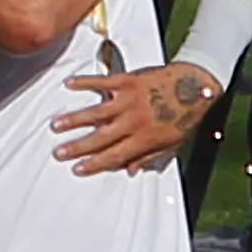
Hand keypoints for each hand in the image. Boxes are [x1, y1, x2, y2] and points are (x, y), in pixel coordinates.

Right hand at [58, 60, 212, 175]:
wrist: (195, 85)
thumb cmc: (184, 115)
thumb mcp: (171, 143)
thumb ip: (149, 157)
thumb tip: (130, 171)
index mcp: (144, 138)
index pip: (114, 155)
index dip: (95, 164)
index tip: (77, 169)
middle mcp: (134, 120)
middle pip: (100, 137)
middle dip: (77, 146)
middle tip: (59, 152)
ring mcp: (130, 100)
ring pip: (96, 112)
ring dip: (74, 119)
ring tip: (56, 125)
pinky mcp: (128, 81)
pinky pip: (102, 82)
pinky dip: (85, 82)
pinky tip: (69, 84)